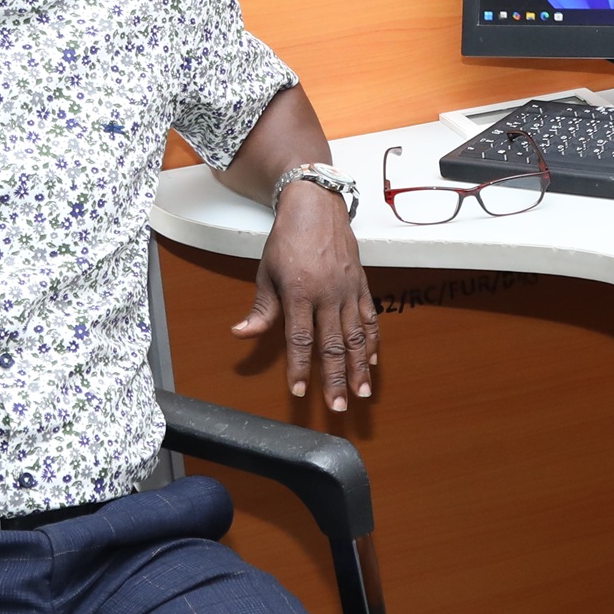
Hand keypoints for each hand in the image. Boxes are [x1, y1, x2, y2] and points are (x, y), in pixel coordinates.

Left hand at [233, 184, 375, 412]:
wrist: (316, 207)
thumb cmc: (287, 239)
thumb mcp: (266, 272)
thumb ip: (261, 308)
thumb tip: (242, 333)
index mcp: (299, 292)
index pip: (300, 340)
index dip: (299, 368)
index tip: (298, 392)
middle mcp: (327, 294)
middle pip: (333, 345)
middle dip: (335, 379)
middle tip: (339, 406)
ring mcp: (347, 290)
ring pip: (356, 336)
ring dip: (358, 367)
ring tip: (361, 392)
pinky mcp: (360, 284)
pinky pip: (369, 317)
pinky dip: (371, 341)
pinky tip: (371, 360)